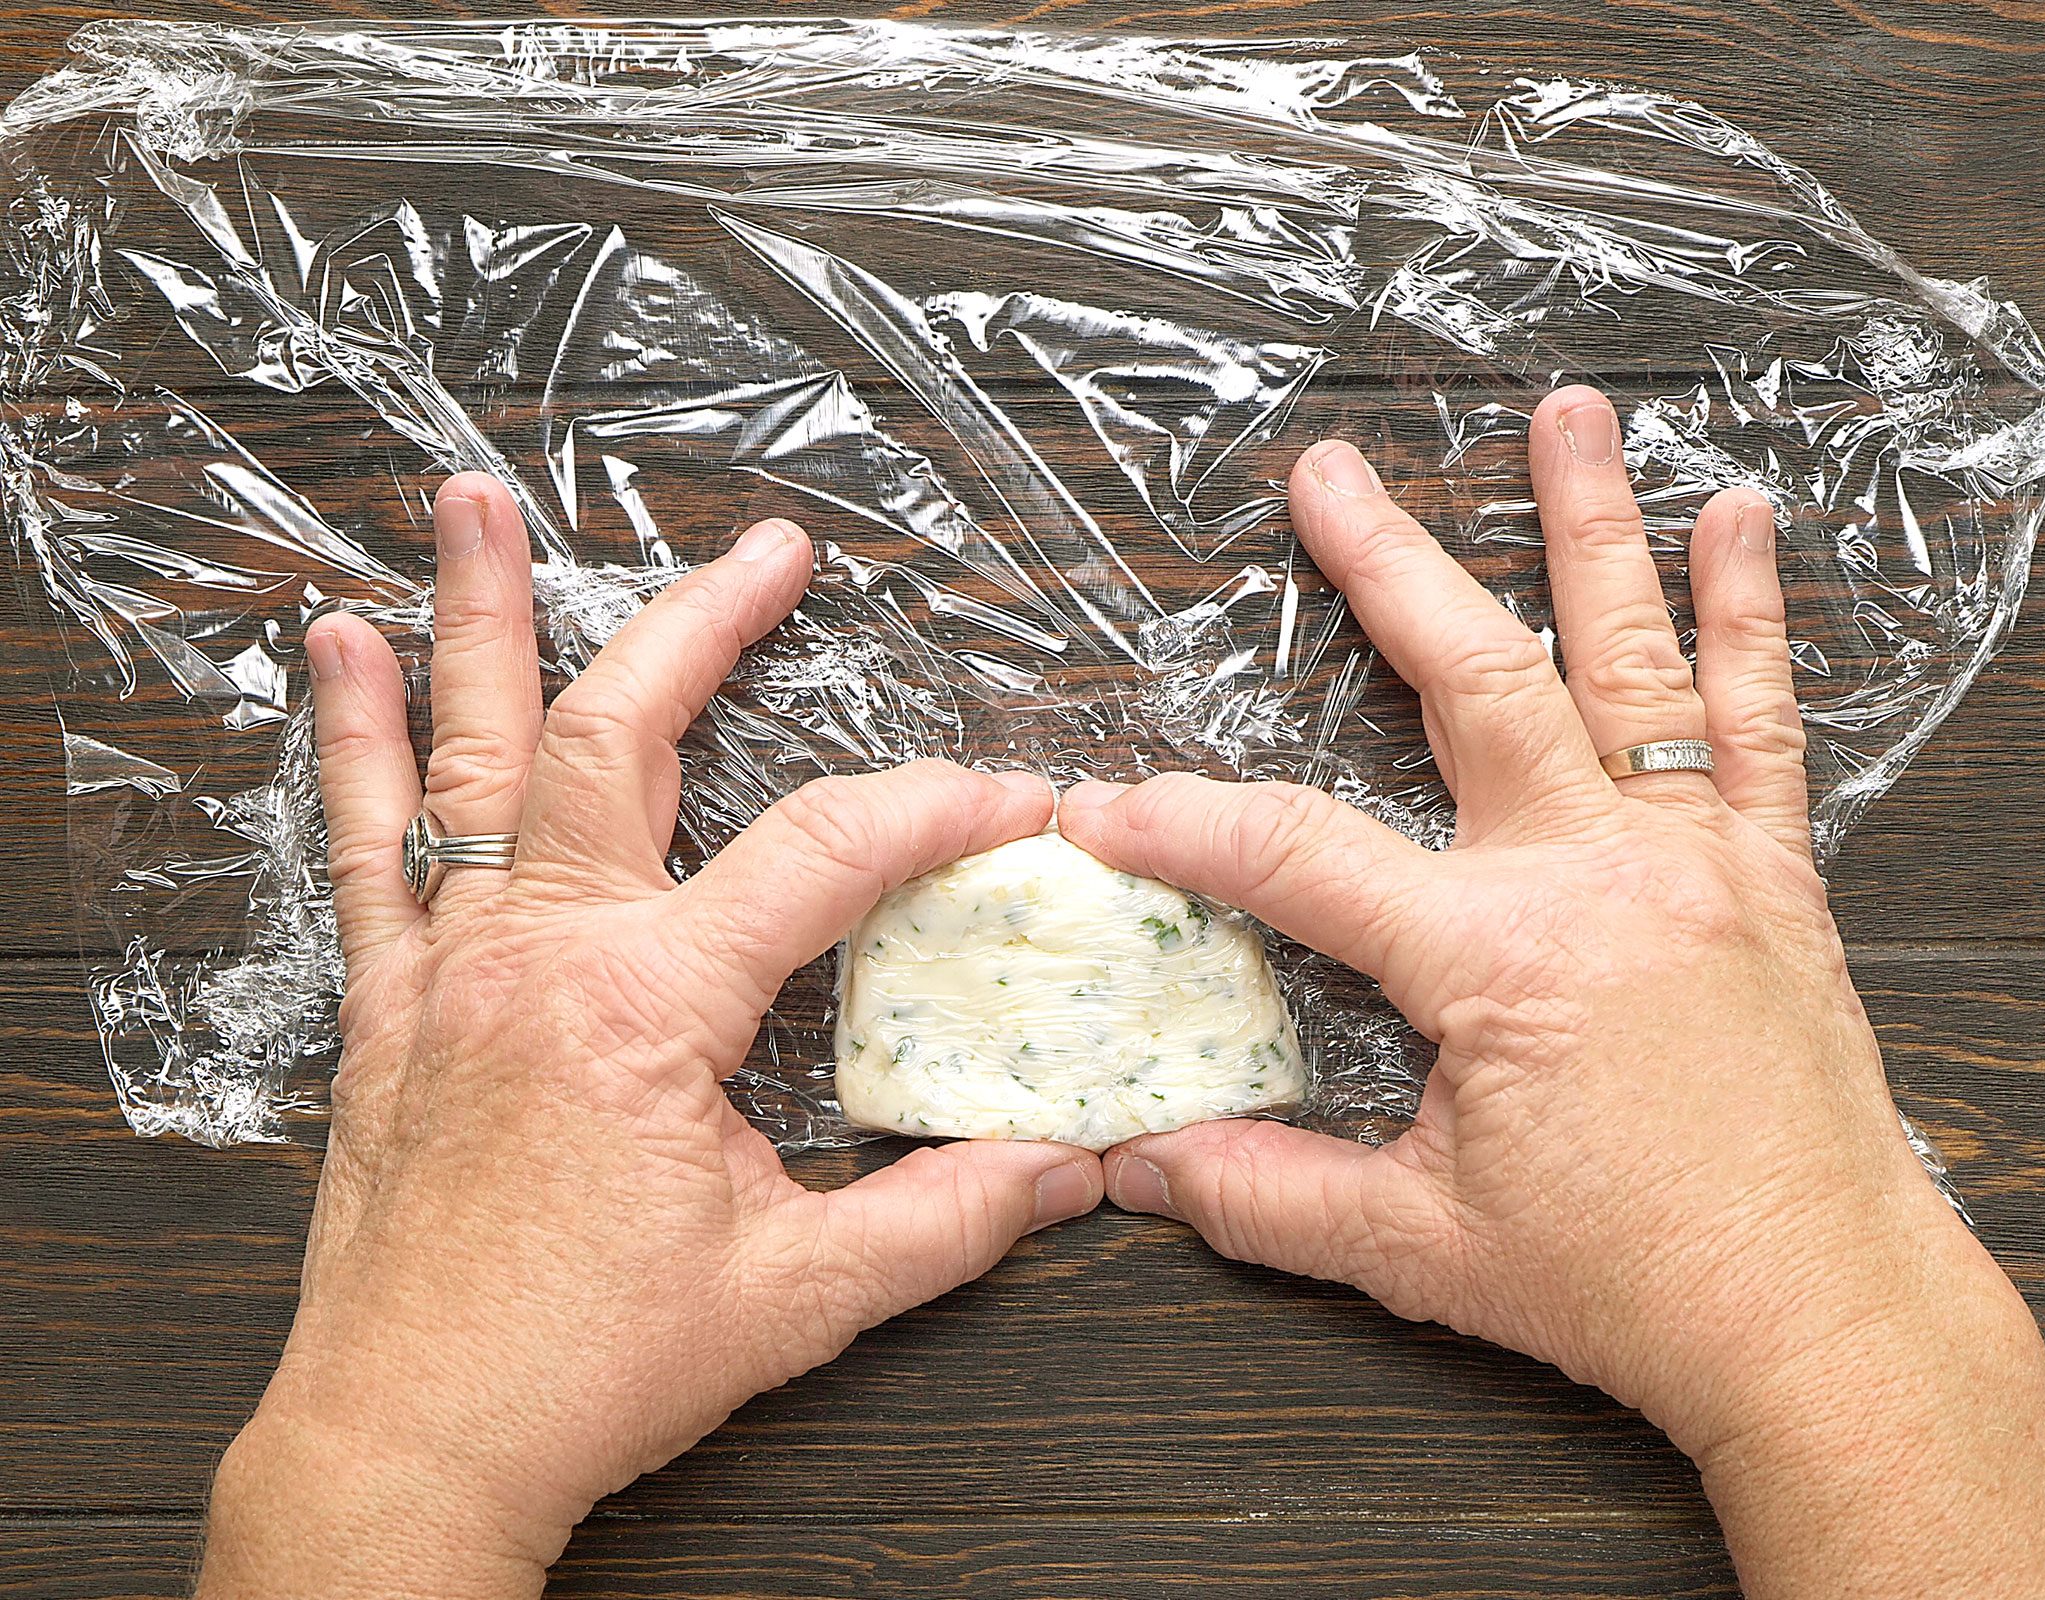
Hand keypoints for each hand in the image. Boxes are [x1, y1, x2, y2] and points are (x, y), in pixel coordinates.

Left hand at [198, 478, 1100, 1599]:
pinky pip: (365, 855)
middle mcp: (538, 959)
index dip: (935, 808)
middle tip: (769, 550)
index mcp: (649, 1011)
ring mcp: (449, 974)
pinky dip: (353, 749)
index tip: (1012, 796)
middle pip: (617, 737)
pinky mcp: (389, 1015)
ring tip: (473, 506)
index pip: (824, 853)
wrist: (411, 1448)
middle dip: (701, 626)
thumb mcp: (796, 1300)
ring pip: (466, 760)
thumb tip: (1066, 1170)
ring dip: (476, 623)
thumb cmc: (584, 1374)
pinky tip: (342, 658)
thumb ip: (944, 1219)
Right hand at [1058, 389, 2044, 1596]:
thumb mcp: (1425, 1251)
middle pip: (1476, 682)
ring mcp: (1700, 861)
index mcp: (1499, 960)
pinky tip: (1742, 523)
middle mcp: (1603, 875)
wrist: (1826, 1318)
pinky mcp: (1775, 877)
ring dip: (1594, 528)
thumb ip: (1273, 1194)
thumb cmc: (1636, 1286)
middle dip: (1389, 568)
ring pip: (1633, 660)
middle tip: (1328, 473)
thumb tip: (1143, 1166)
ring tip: (1569, 413)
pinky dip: (1750, 618)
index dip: (1182, 825)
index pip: (1300, 856)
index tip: (1101, 807)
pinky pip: (1763, 722)